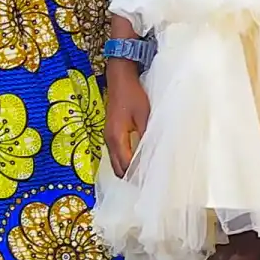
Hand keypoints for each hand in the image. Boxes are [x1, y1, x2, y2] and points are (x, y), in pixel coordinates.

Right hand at [102, 57, 148, 176]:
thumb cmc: (133, 95)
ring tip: (146, 171)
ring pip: (116, 161)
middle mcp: (109, 140)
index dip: (137, 176)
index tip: (151, 181)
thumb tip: (152, 156)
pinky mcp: (110, 132)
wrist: (120, 77)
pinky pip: (117, 152)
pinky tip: (139, 157)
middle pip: (118, 168)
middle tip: (149, 179)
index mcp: (116, 138)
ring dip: (128, 168)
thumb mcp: (144, 116)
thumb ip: (146, 137)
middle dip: (131, 176)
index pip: (125, 166)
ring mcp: (108, 136)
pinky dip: (125, 159)